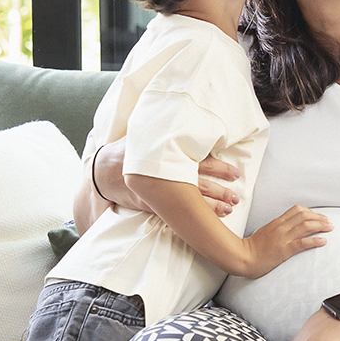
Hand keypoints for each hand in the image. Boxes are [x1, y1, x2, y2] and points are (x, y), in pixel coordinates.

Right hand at [95, 138, 239, 217]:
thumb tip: (197, 118)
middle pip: (199, 182)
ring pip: (189, 200)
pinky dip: (189, 217)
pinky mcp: (149, 203)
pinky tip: (203, 222)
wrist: (102, 170)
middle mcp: (164, 173)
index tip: (236, 173)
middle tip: (236, 196)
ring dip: (211, 206)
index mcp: (168, 153)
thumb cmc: (132, 150)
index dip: (220, 168)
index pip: (200, 160)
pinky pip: (173, 212)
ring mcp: (157, 190)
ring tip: (229, 209)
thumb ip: (173, 133)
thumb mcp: (150, 135)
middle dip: (220, 190)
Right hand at [243, 205, 331, 276]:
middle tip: (330, 222)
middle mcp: (281, 227)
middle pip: (305, 216)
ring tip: (330, 228)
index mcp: (277, 222)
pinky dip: (315, 241)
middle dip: (320, 217)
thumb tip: (290, 226)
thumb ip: (278, 227)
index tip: (319, 217)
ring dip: (321, 226)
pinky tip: (323, 241)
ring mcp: (283, 238)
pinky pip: (302, 243)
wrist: (242, 257)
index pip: (297, 210)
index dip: (311, 212)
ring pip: (306, 226)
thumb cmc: (253, 248)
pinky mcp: (284, 250)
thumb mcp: (266, 232)